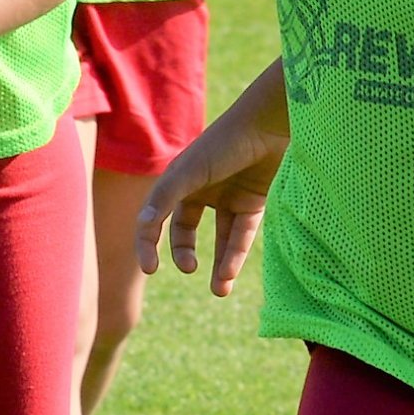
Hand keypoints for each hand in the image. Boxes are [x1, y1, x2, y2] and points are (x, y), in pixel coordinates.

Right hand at [136, 80, 288, 294]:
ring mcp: (230, 198)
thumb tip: (143, 227)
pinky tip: (229, 274)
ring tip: (219, 290)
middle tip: (190, 268)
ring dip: (218, 266)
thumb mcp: (189, 172)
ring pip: (219, 240)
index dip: (148, 243)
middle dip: (184, 254)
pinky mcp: (255, 203)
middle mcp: (202, 190)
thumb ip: (165, 198)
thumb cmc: (225, 143)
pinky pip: (241, 235)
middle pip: (185, 232)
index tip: (151, 268)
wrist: (270, 124)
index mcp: (179, 181)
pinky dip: (235, 255)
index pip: (156, 219)